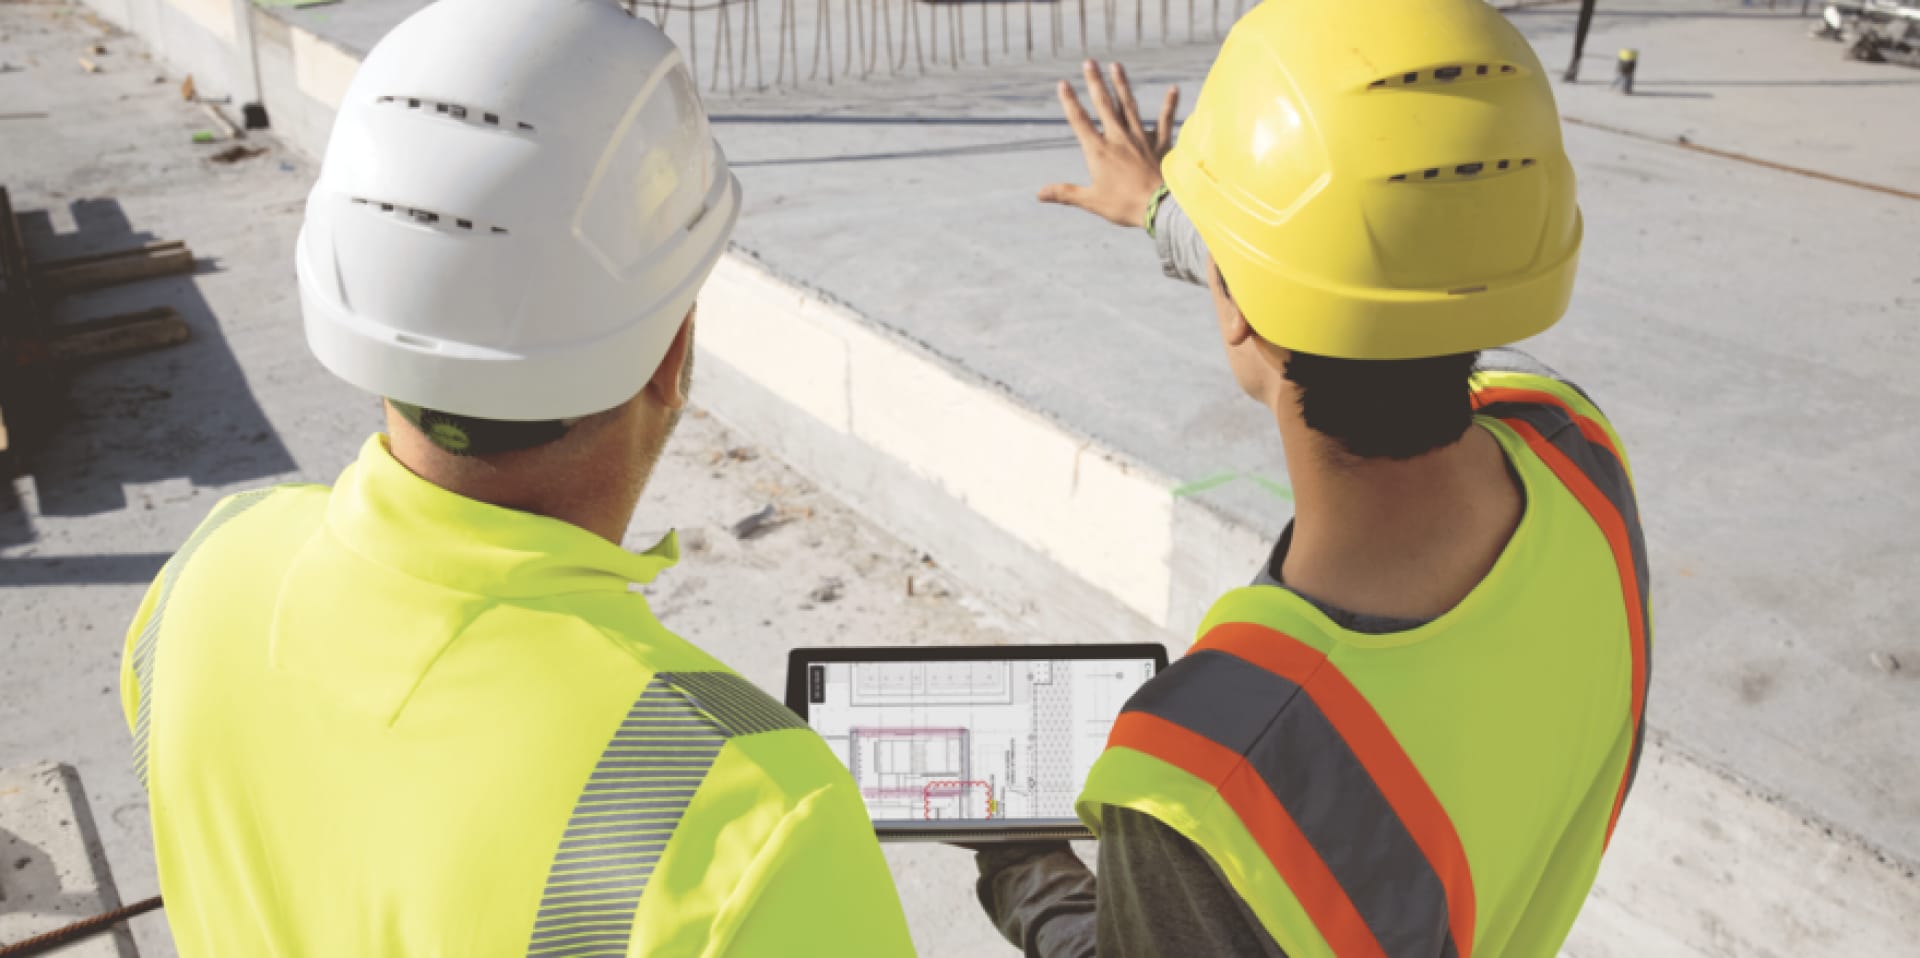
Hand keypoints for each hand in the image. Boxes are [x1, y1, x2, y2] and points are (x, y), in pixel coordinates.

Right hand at [1040, 60, 1179, 228]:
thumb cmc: (1124, 206)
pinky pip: (1165, 121)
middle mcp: (1119, 138)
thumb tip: (1039, 193)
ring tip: (1116, 65)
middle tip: (1089, 61)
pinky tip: (1174, 88)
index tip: (1063, 83)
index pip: (1080, 121)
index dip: (1070, 101)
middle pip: (1104, 105)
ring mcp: (1141, 139)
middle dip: (1095, 82)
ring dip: (1122, 84)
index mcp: (1099, 151)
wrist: (1160, 207)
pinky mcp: (1160, 145)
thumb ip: (1064, 193)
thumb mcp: (1090, 201)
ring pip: (1129, 106)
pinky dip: (1169, 105)